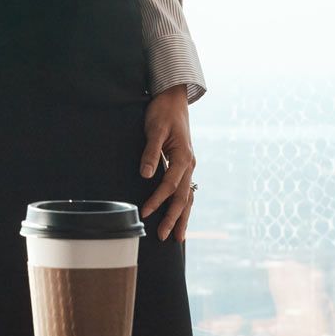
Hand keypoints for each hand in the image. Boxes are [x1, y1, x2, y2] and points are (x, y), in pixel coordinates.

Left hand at [138, 87, 196, 241]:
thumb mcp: (154, 129)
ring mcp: (189, 166)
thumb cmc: (162, 112)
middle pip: (183, 197)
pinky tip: (181, 216)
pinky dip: (184, 205)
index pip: (170, 185)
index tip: (144, 212)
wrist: (173, 98)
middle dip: (174, 218)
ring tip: (178, 237)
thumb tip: (145, 175)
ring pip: (188, 197)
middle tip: (164, 236)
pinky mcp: (184, 165)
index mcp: (184, 157)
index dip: (157, 200)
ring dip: (182, 217)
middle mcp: (190, 165)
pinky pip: (186, 190)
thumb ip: (150, 152)